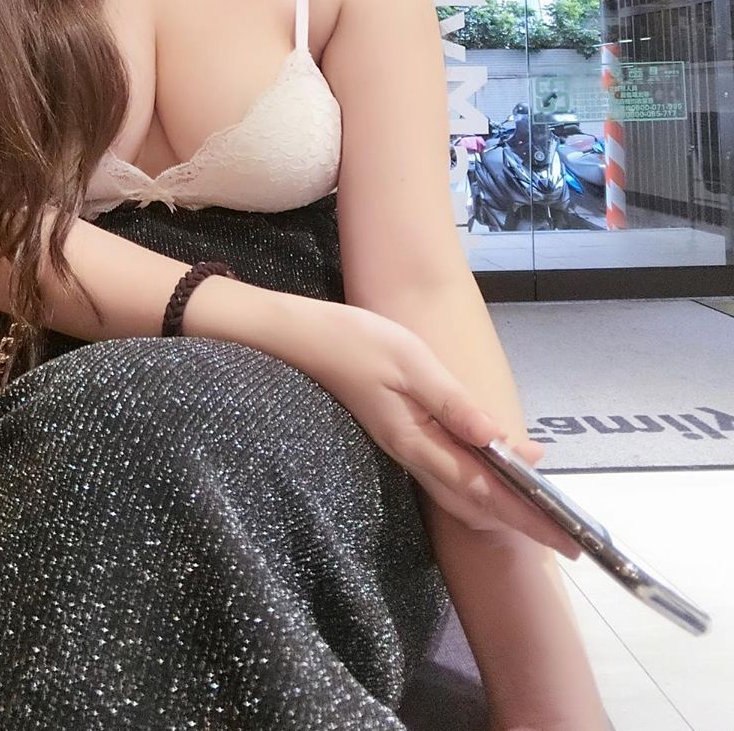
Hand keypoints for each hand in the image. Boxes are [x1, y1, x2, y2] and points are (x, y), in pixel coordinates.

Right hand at [296, 304, 580, 558]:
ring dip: (502, 503)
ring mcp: (406, 447)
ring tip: (541, 508)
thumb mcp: (412, 364)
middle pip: (475, 501)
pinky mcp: (402, 435)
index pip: (483, 489)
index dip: (526, 514)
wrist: (308, 340)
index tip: (566, 537)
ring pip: (461, 491)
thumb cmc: (360, 344)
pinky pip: (449, 472)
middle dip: (522, 519)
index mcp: (419, 441)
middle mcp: (414, 454)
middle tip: (567, 535)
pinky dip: (479, 482)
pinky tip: (495, 468)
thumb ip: (454, 404)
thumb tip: (498, 440)